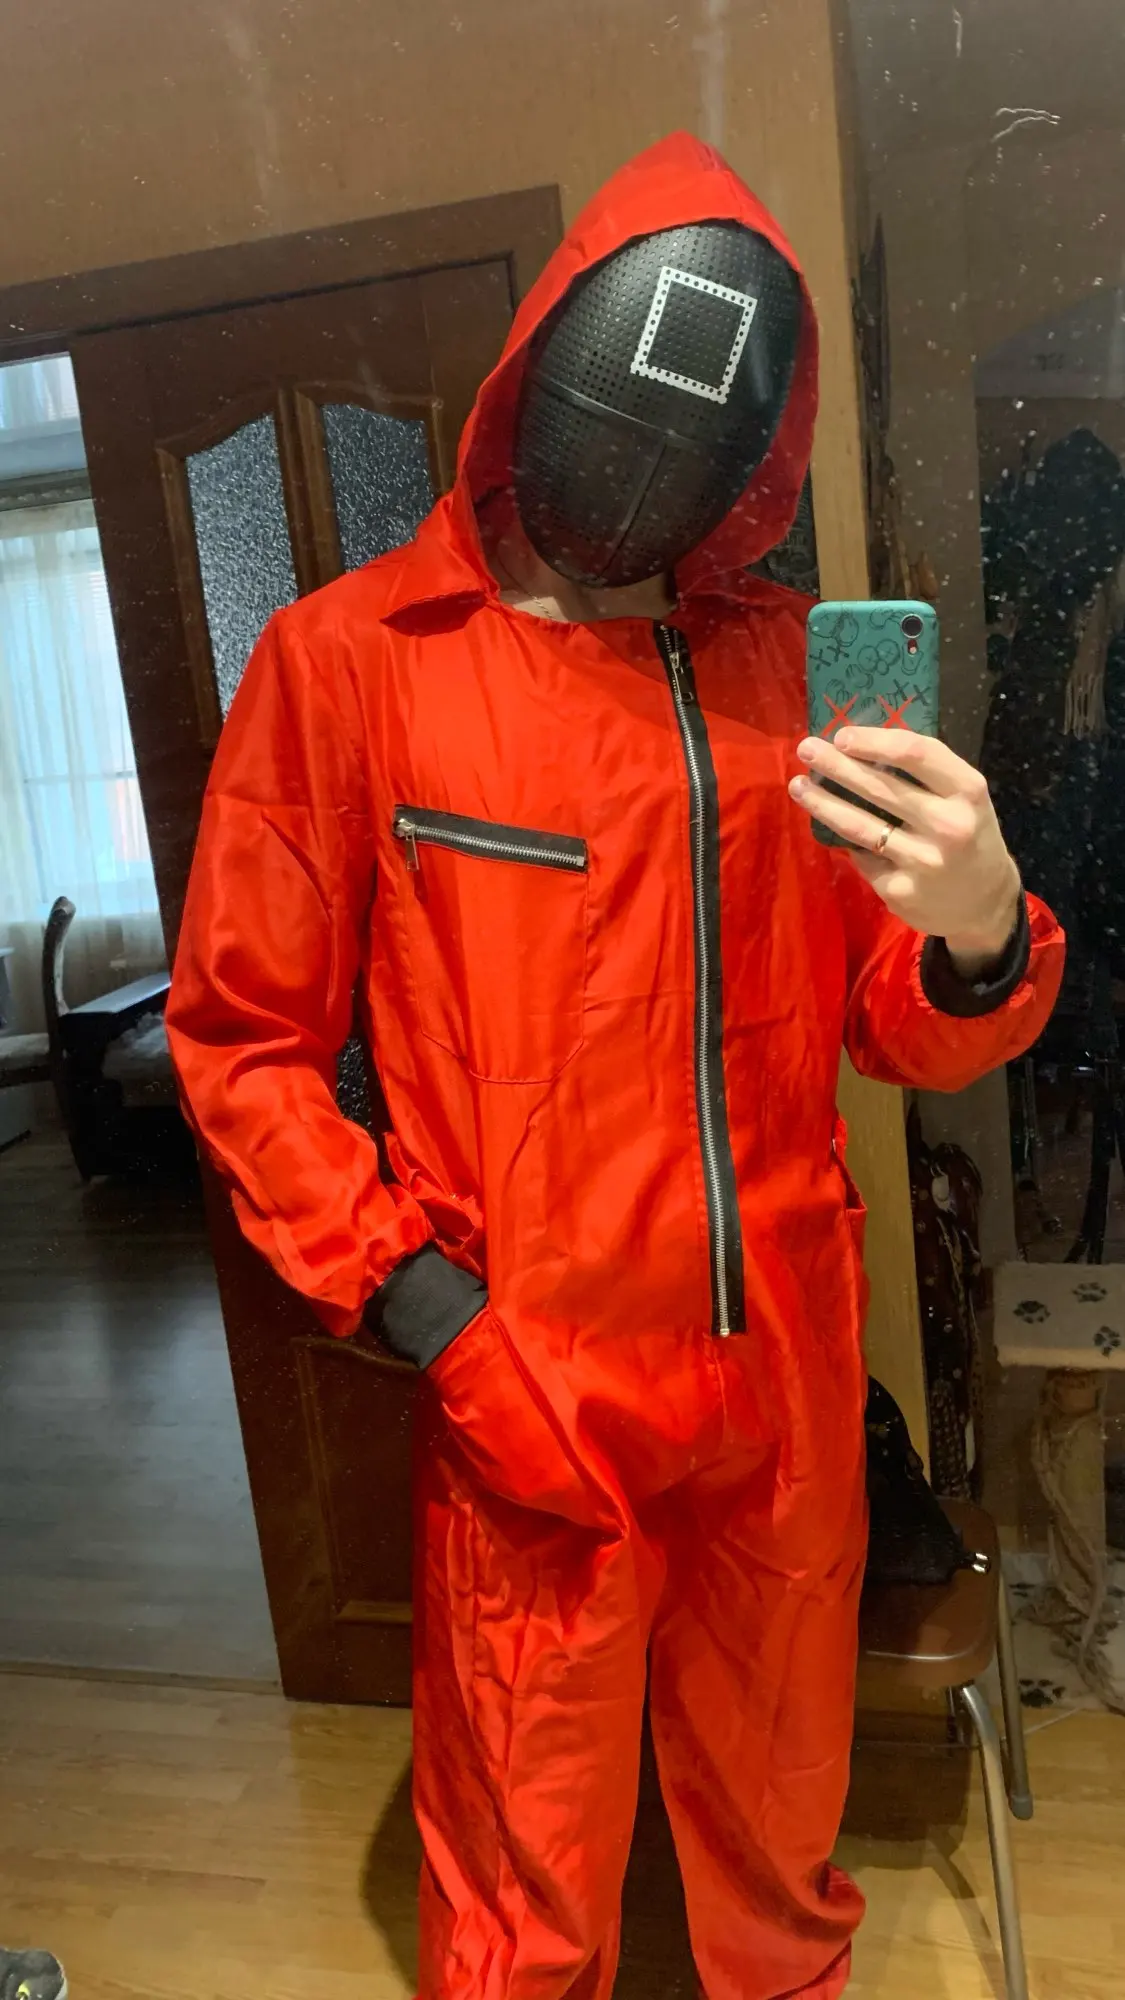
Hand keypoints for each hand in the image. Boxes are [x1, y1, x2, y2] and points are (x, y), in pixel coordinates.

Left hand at [789, 727, 1021, 975]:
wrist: (985, 904)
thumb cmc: (969, 837)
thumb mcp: (964, 800)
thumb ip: (926, 776)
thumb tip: (862, 748)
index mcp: (967, 792)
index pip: (917, 754)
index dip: (875, 741)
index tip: (842, 735)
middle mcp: (948, 826)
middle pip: (880, 788)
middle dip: (837, 766)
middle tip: (806, 749)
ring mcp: (922, 861)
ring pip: (859, 826)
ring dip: (822, 803)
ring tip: (797, 785)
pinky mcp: (900, 890)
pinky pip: (862, 857)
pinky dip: (848, 841)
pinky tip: (833, 829)